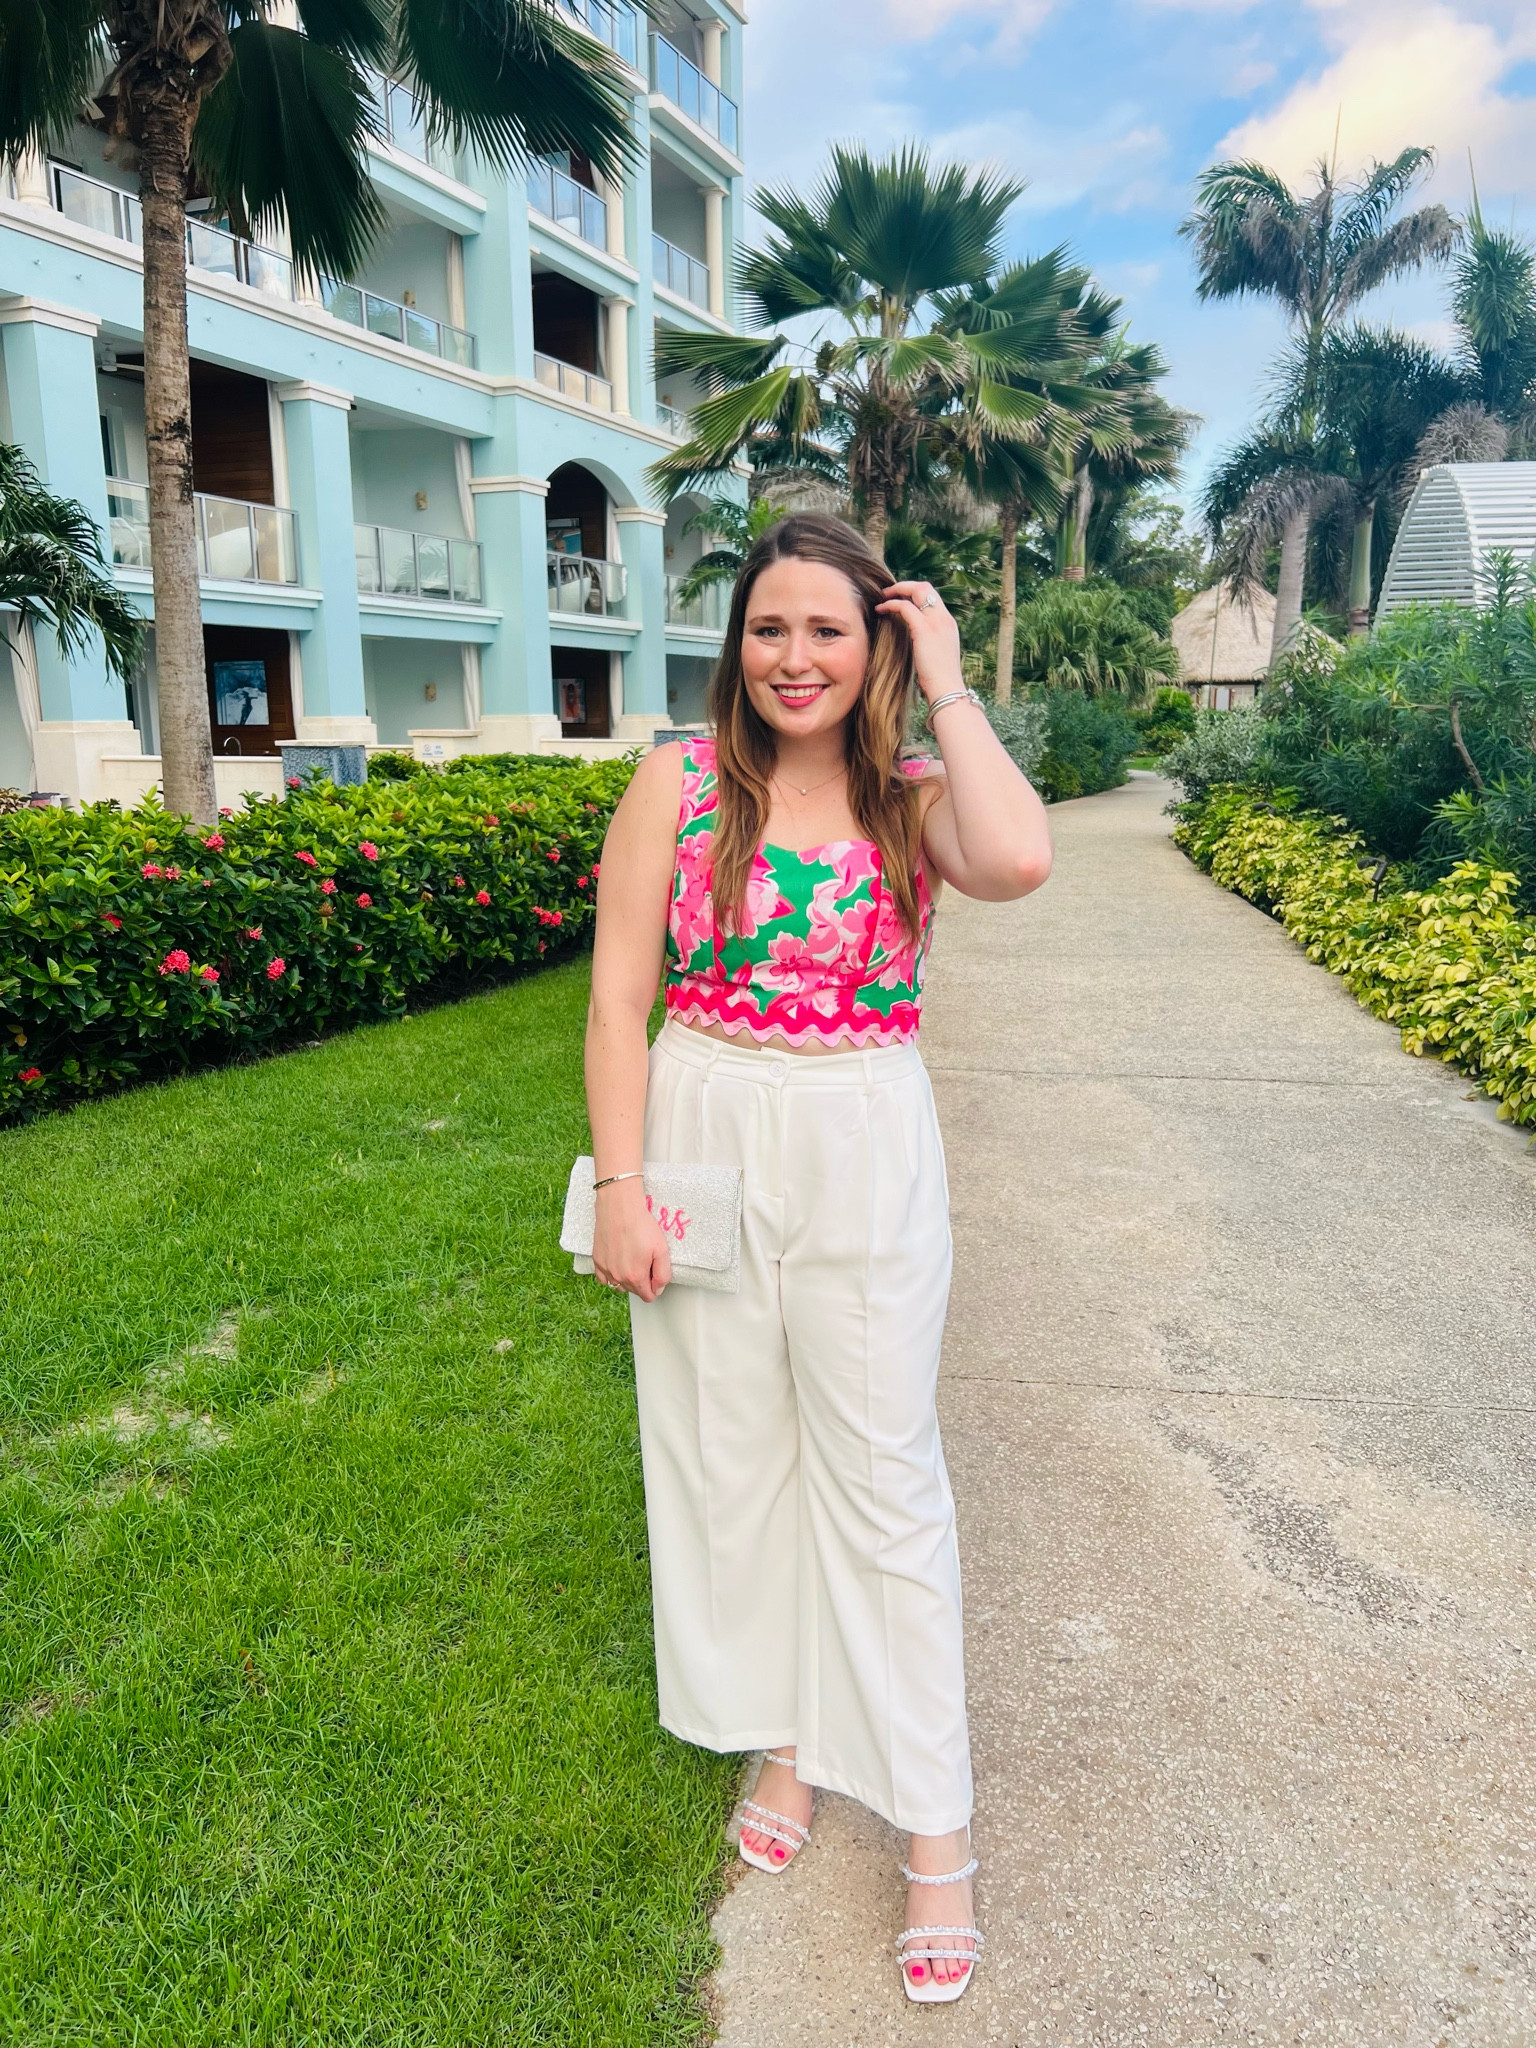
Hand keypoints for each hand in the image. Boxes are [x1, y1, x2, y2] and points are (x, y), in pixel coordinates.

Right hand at [591, 1179, 672, 1301]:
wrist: (620, 1208)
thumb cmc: (641, 1226)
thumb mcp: (662, 1250)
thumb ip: (663, 1274)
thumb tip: (658, 1288)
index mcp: (635, 1277)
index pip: (648, 1296)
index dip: (655, 1287)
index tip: (656, 1274)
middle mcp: (618, 1277)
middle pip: (634, 1291)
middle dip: (642, 1282)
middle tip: (646, 1261)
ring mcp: (605, 1270)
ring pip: (619, 1286)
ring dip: (627, 1279)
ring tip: (632, 1260)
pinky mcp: (597, 1260)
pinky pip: (604, 1278)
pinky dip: (611, 1275)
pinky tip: (618, 1263)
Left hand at [875, 581, 963, 704]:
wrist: (947, 689)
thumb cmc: (940, 680)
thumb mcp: (938, 655)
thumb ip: (930, 643)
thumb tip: (918, 643)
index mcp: (948, 624)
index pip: (933, 597)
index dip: (916, 593)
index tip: (902, 598)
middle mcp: (944, 618)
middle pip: (926, 587)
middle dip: (906, 585)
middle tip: (889, 592)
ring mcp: (936, 622)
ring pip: (917, 590)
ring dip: (897, 590)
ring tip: (882, 596)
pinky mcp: (923, 630)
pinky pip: (905, 607)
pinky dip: (891, 604)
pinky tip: (880, 609)